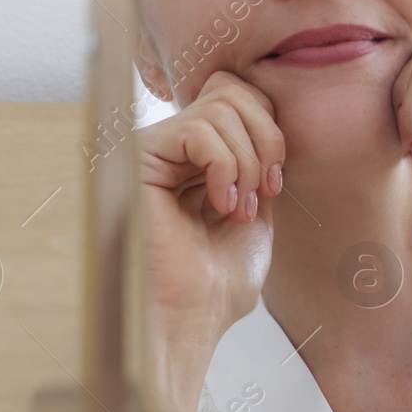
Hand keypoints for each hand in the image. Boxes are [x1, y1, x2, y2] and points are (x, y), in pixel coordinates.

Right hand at [138, 70, 285, 411]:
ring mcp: (154, 149)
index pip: (241, 95)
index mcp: (199, 157)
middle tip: (263, 193)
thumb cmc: (217, 282)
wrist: (190, 320)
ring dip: (246, 162)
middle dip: (266, 140)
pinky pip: (199, 130)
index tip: (273, 185)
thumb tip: (270, 114)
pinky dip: (225, 166)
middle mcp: (172, 147)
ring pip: (220, 107)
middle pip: (233, 90)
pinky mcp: (138, 158)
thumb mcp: (256, 208)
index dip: (270, 130)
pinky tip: (219, 205)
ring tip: (236, 209)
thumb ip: (258, 158)